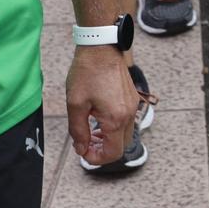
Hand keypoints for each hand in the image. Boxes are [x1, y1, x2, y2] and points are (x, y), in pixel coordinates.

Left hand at [65, 45, 139, 166]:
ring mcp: (133, 106)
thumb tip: (82, 148)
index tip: (82, 152)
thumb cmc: (87, 73)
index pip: (112, 153)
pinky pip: (126, 122)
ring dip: (108, 140)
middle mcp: (129, 114)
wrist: (102, 48)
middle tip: (85, 144)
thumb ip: (78, 131)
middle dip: (103, 151)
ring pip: (125, 135)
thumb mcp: (75, 105)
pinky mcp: (132, 99)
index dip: (96, 159)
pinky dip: (114, 128)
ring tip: (90, 133)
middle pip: (121, 146)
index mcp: (115, 118)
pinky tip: (98, 119)